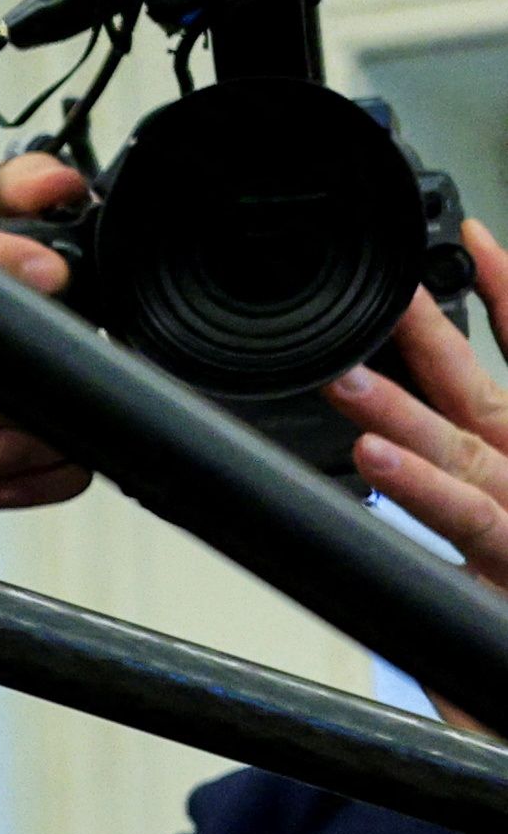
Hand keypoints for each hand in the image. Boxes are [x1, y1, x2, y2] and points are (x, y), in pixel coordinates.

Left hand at [339, 223, 507, 736]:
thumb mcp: (489, 587)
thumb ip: (459, 533)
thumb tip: (399, 474)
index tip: (469, 246)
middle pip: (485, 400)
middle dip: (434, 341)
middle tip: (381, 292)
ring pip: (472, 452)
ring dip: (406, 412)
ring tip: (345, 376)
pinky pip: (475, 525)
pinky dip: (426, 492)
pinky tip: (372, 464)